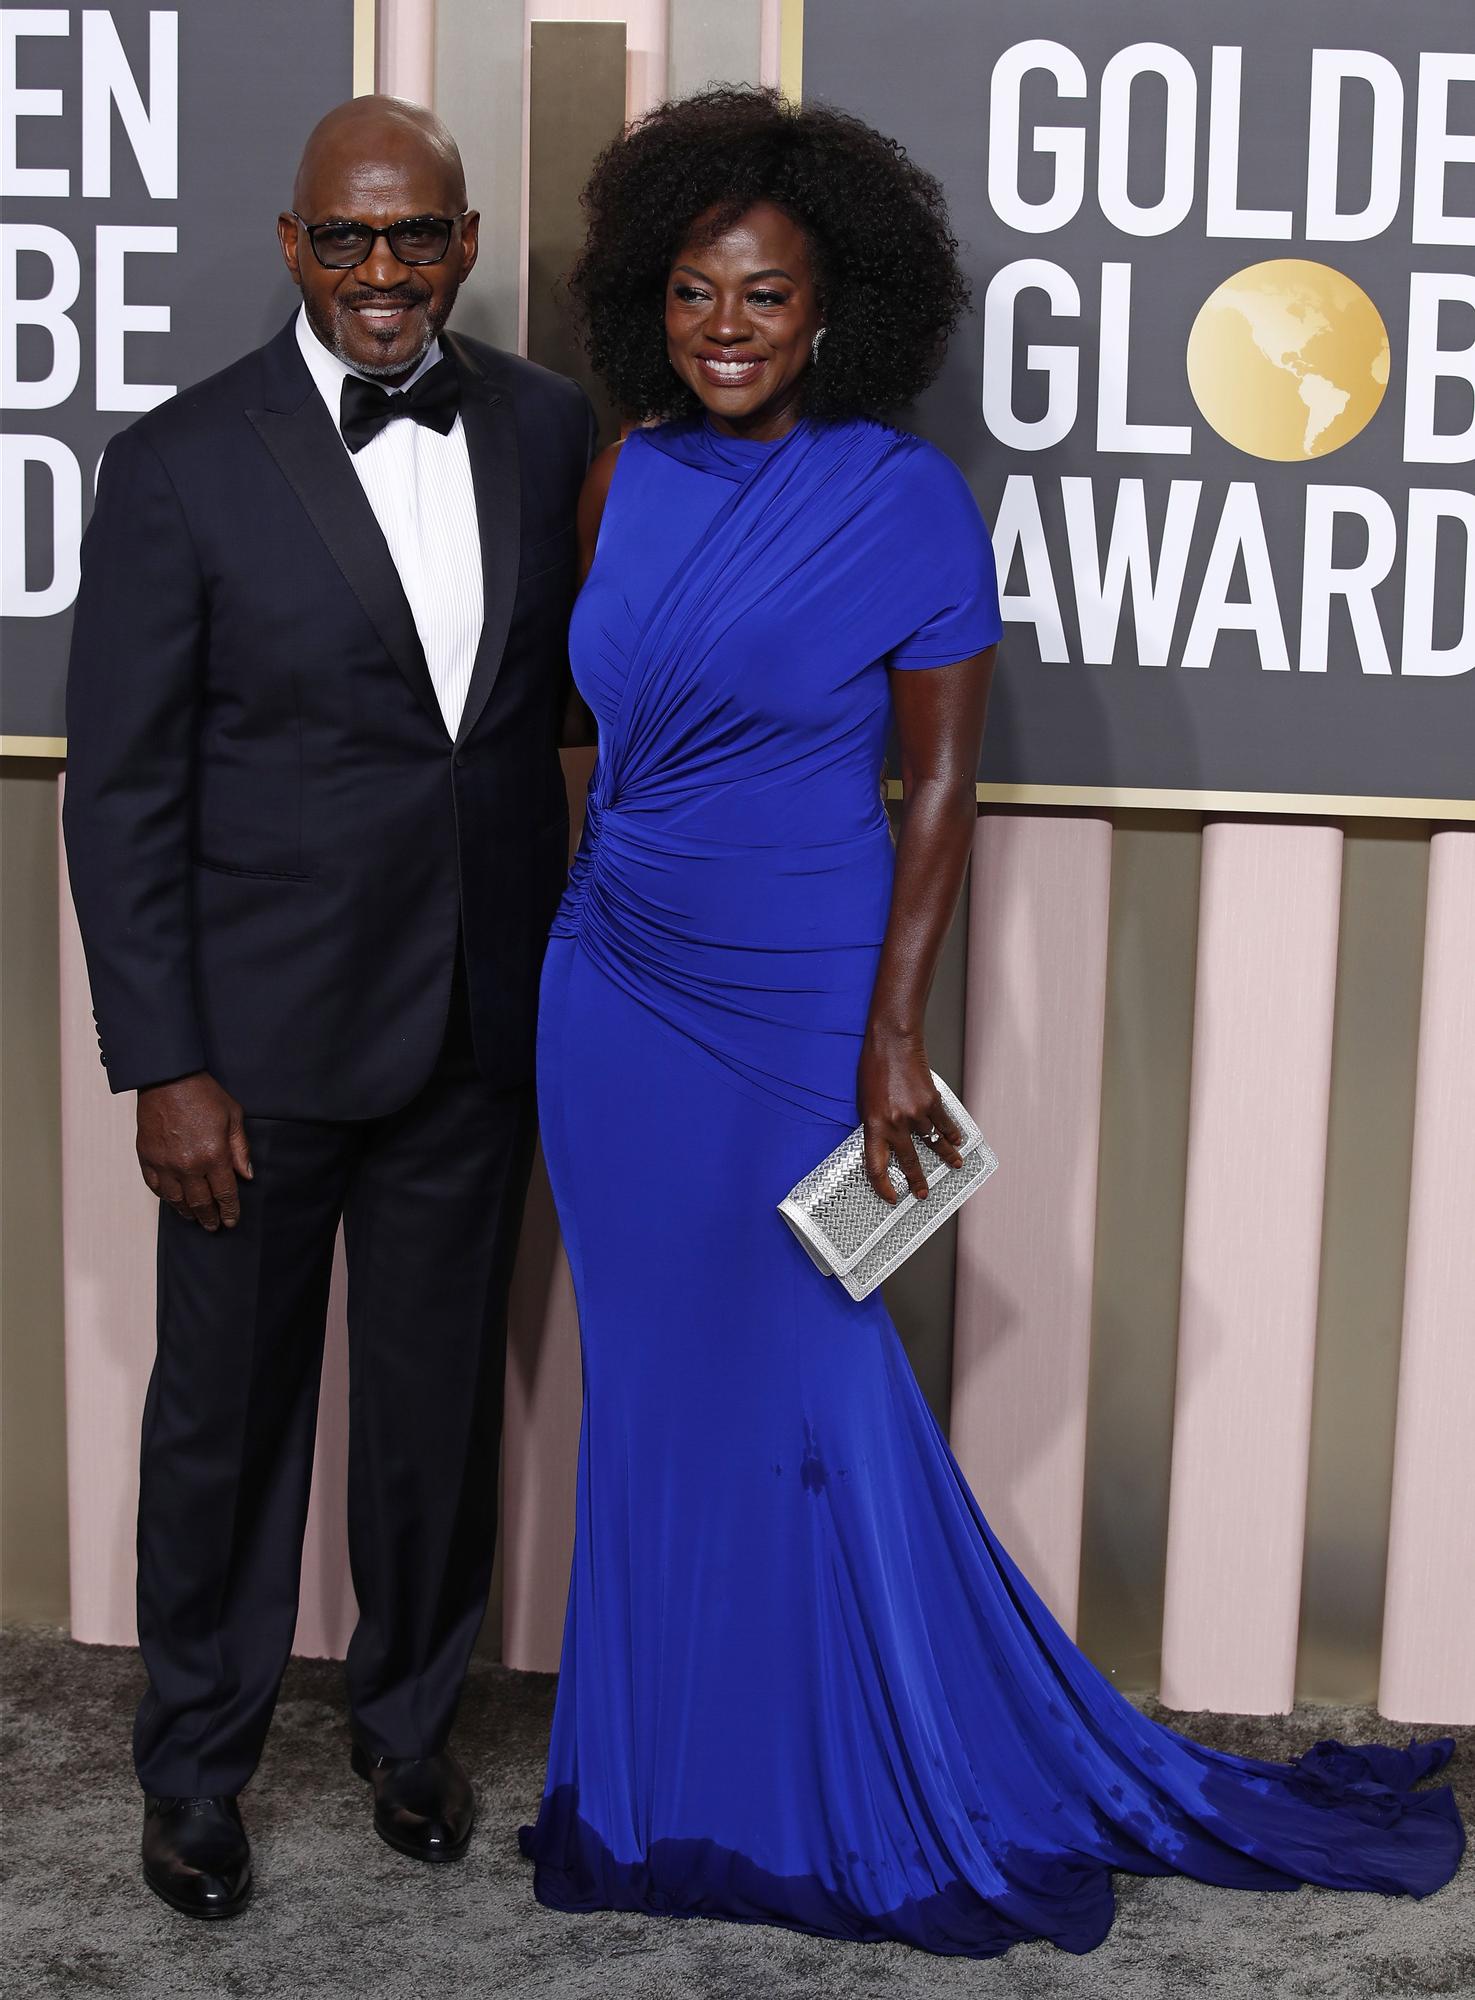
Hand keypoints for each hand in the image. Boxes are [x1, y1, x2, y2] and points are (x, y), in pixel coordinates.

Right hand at [136, 1073, 251, 1231]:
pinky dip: (166, 1198)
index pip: (224, 1193)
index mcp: (213, 1155)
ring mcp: (164, 1163)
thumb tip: (246, 1175)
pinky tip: (173, 1201)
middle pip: (200, 1202)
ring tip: (195, 1218)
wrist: (167, 1078)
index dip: (229, 1210)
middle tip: (213, 1226)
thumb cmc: (203, 1094)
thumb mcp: (233, 1116)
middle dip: (209, 1218)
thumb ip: (240, 1149)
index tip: (232, 1221)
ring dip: (187, 1212)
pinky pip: (155, 1187)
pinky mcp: (147, 1157)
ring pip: (176, 1200)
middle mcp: (188, 1165)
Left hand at [858, 1028, 964, 1204]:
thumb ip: (876, 1124)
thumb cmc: (874, 1067)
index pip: (876, 1166)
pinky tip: (957, 1141)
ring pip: (932, 1143)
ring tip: (953, 1166)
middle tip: (922, 1193)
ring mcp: (916, 1113)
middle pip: (909, 1161)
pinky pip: (944, 1124)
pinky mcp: (931, 1101)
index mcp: (874, 1125)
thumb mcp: (864, 1102)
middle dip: (917, 1181)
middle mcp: (895, 1123)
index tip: (890, 1196)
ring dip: (944, 1156)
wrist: (892, 1042)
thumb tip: (885, 1143)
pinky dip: (952, 1134)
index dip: (883, 1186)